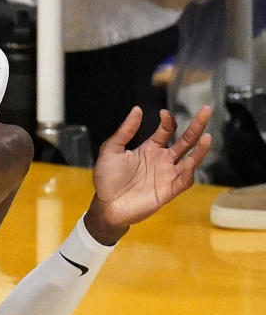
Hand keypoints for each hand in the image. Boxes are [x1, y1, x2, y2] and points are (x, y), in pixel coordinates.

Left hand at [84, 105, 211, 244]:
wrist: (106, 205)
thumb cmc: (107, 179)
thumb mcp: (111, 150)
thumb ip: (125, 131)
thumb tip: (137, 110)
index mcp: (150, 149)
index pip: (167, 131)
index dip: (168, 121)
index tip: (163, 113)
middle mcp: (162, 160)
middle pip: (186, 140)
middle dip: (197, 126)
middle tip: (206, 109)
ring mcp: (167, 175)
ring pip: (191, 159)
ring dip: (200, 149)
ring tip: (207, 136)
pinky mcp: (168, 191)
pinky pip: (184, 180)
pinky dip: (189, 172)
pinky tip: (190, 162)